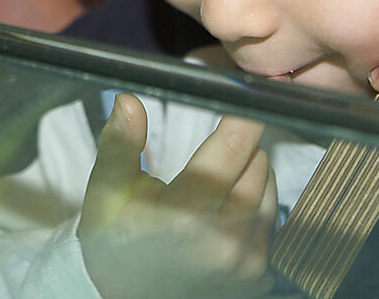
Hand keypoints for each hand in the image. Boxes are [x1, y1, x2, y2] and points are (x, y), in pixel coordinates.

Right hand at [77, 93, 276, 298]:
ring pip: (270, 188)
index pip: (234, 147)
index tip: (236, 98)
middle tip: (208, 153)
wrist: (123, 297)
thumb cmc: (114, 243)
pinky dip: (256, 205)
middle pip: (257, 164)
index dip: (240, 117)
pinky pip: (272, 221)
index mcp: (185, 217)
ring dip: (251, 174)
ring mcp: (245, 265)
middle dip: (238, 147)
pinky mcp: (258, 277)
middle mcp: (224, 244)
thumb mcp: (106, 193)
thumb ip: (120, 145)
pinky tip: (225, 208)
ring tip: (214, 181)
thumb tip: (128, 102)